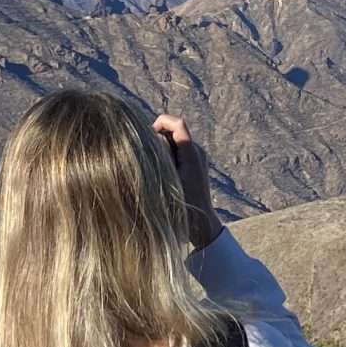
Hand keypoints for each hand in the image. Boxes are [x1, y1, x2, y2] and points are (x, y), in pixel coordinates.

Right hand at [152, 114, 225, 251]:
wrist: (201, 224)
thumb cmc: (183, 206)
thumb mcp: (166, 183)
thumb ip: (158, 160)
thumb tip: (147, 141)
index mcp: (192, 153)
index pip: (178, 124)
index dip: (161, 122)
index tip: (146, 134)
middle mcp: (197, 152)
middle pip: (174, 131)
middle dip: (158, 137)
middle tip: (144, 152)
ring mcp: (197, 158)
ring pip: (175, 141)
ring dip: (161, 147)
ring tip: (150, 163)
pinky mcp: (195, 165)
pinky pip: (178, 151)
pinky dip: (166, 155)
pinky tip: (158, 171)